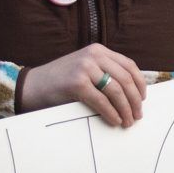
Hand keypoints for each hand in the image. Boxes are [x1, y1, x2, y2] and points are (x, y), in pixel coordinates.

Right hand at [18, 45, 147, 126]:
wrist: (30, 86)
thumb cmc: (60, 82)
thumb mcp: (85, 69)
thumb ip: (104, 73)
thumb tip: (131, 94)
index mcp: (99, 51)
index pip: (129, 66)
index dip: (140, 84)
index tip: (143, 99)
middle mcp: (94, 55)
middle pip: (125, 79)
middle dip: (135, 100)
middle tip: (137, 115)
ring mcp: (85, 68)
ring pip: (116, 90)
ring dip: (125, 109)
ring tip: (127, 121)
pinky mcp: (77, 83)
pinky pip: (102, 101)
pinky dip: (111, 113)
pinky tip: (115, 121)